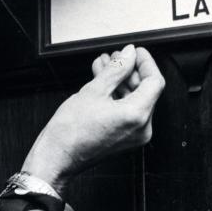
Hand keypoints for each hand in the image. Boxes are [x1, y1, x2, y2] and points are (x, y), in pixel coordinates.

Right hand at [20, 45, 164, 193]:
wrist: (57, 157)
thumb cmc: (69, 132)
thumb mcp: (93, 91)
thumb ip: (116, 69)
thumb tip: (129, 55)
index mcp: (137, 115)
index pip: (154, 81)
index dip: (145, 63)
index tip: (135, 53)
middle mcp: (141, 128)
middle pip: (145, 90)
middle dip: (129, 71)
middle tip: (116, 58)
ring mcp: (134, 135)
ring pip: (134, 99)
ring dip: (121, 82)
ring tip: (105, 67)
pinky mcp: (125, 138)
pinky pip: (127, 111)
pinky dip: (118, 96)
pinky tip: (103, 84)